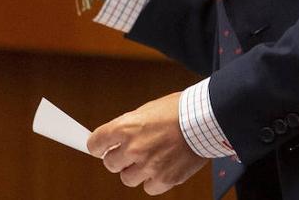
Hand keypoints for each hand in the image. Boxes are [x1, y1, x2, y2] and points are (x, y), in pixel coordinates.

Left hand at [87, 92, 206, 195]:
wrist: (203, 121)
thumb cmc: (178, 111)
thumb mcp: (146, 110)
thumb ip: (128, 126)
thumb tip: (116, 138)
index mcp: (125, 128)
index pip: (95, 144)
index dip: (97, 146)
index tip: (100, 148)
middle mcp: (133, 148)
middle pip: (110, 163)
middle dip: (118, 158)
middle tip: (130, 153)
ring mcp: (148, 166)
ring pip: (127, 178)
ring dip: (135, 171)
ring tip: (149, 159)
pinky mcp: (164, 179)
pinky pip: (148, 188)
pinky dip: (153, 181)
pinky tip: (161, 168)